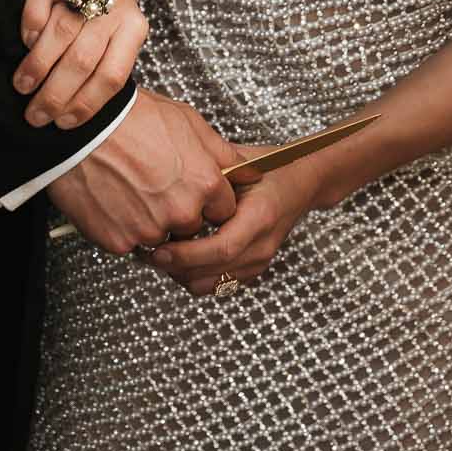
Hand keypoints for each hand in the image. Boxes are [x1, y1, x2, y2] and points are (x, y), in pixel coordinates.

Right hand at [16, 0, 149, 129]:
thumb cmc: (108, 14)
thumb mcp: (120, 40)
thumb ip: (103, 71)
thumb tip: (70, 114)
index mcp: (135, 29)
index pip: (112, 75)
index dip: (85, 103)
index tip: (63, 122)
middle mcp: (114, 8)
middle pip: (83, 59)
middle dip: (55, 94)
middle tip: (35, 114)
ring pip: (61, 32)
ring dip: (38, 66)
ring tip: (22, 87)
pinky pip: (40, 1)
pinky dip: (31, 26)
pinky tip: (26, 45)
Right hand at [47, 90, 235, 254]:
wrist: (80, 130)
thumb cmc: (132, 119)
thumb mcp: (188, 122)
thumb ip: (221, 153)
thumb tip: (248, 172)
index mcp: (204, 183)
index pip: (224, 211)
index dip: (209, 201)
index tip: (194, 191)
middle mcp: (182, 210)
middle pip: (193, 227)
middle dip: (180, 212)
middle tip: (156, 186)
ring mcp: (150, 230)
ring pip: (161, 237)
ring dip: (151, 221)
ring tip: (132, 190)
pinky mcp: (120, 242)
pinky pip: (130, 242)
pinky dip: (124, 228)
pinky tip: (114, 200)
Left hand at [150, 156, 318, 297]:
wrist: (302, 183)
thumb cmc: (271, 168)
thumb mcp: (240, 164)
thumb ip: (209, 175)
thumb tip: (166, 184)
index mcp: (261, 217)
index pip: (221, 248)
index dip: (186, 255)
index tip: (158, 249)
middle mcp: (263, 244)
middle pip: (211, 274)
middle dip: (175, 268)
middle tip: (149, 252)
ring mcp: (260, 261)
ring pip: (209, 286)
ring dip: (182, 275)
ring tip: (165, 254)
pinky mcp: (254, 271)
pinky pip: (216, 286)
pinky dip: (194, 276)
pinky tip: (183, 257)